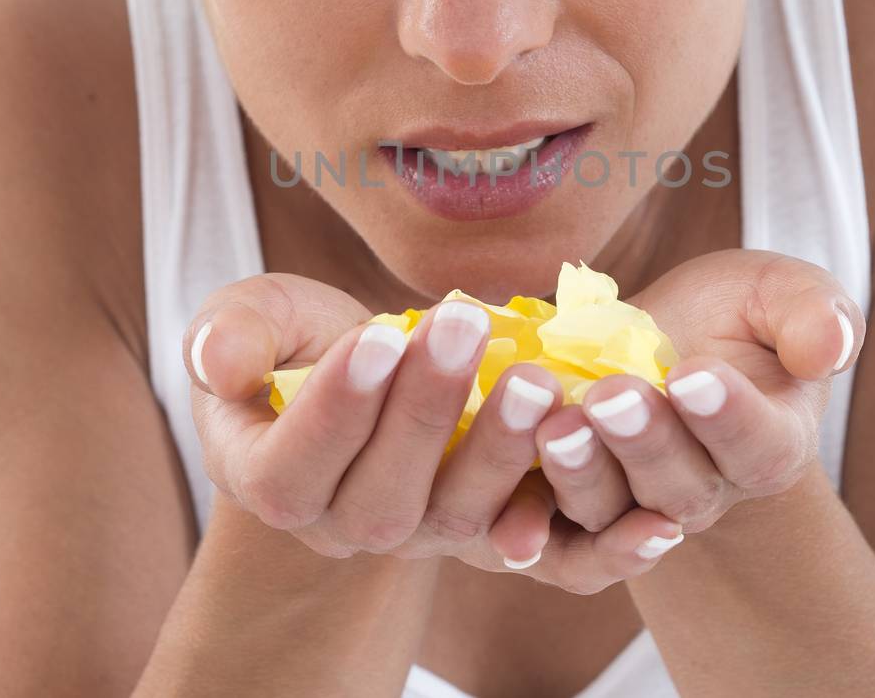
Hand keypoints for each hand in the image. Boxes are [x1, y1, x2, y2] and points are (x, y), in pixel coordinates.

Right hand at [182, 273, 683, 593]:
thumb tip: (218, 362)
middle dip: (427, 411)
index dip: (337, 408)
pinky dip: (604, 547)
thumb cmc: (299, 343)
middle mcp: (350, 527)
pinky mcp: (497, 529)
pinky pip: (549, 555)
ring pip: (465, 516)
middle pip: (387, 495)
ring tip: (538, 380)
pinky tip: (656, 521)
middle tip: (462, 328)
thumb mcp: (255, 320)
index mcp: (276, 483)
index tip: (375, 336)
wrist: (365, 377)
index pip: (300, 465)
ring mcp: (429, 533)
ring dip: (503, 452)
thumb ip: (232, 334)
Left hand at [532, 249, 864, 538]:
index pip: (758, 443)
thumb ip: (812, 314)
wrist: (658, 341)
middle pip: (679, 484)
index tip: (694, 373)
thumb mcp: (777, 291)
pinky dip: (533, 527)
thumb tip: (831, 346)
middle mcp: (707, 489)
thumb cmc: (731, 315)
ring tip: (558, 425)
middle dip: (645, 440)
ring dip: (584, 472)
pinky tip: (512, 509)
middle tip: (613, 396)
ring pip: (612, 508)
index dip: (728, 414)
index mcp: (771, 441)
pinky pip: (556, 534)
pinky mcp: (576, 507)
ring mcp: (637, 506)